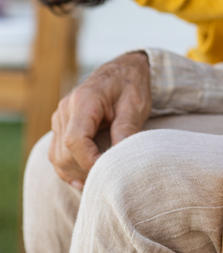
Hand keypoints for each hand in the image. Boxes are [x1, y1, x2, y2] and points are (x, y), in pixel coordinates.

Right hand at [48, 51, 151, 187]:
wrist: (123, 70)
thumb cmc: (130, 85)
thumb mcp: (135, 104)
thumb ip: (126, 128)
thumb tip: (121, 158)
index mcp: (84, 100)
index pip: (75, 140)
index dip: (88, 161)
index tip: (108, 172)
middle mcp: (66, 108)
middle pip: (64, 152)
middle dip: (84, 170)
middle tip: (108, 180)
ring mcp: (61, 117)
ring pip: (57, 156)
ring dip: (75, 172)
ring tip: (98, 182)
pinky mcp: (62, 125)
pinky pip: (57, 153)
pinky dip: (68, 168)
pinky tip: (83, 180)